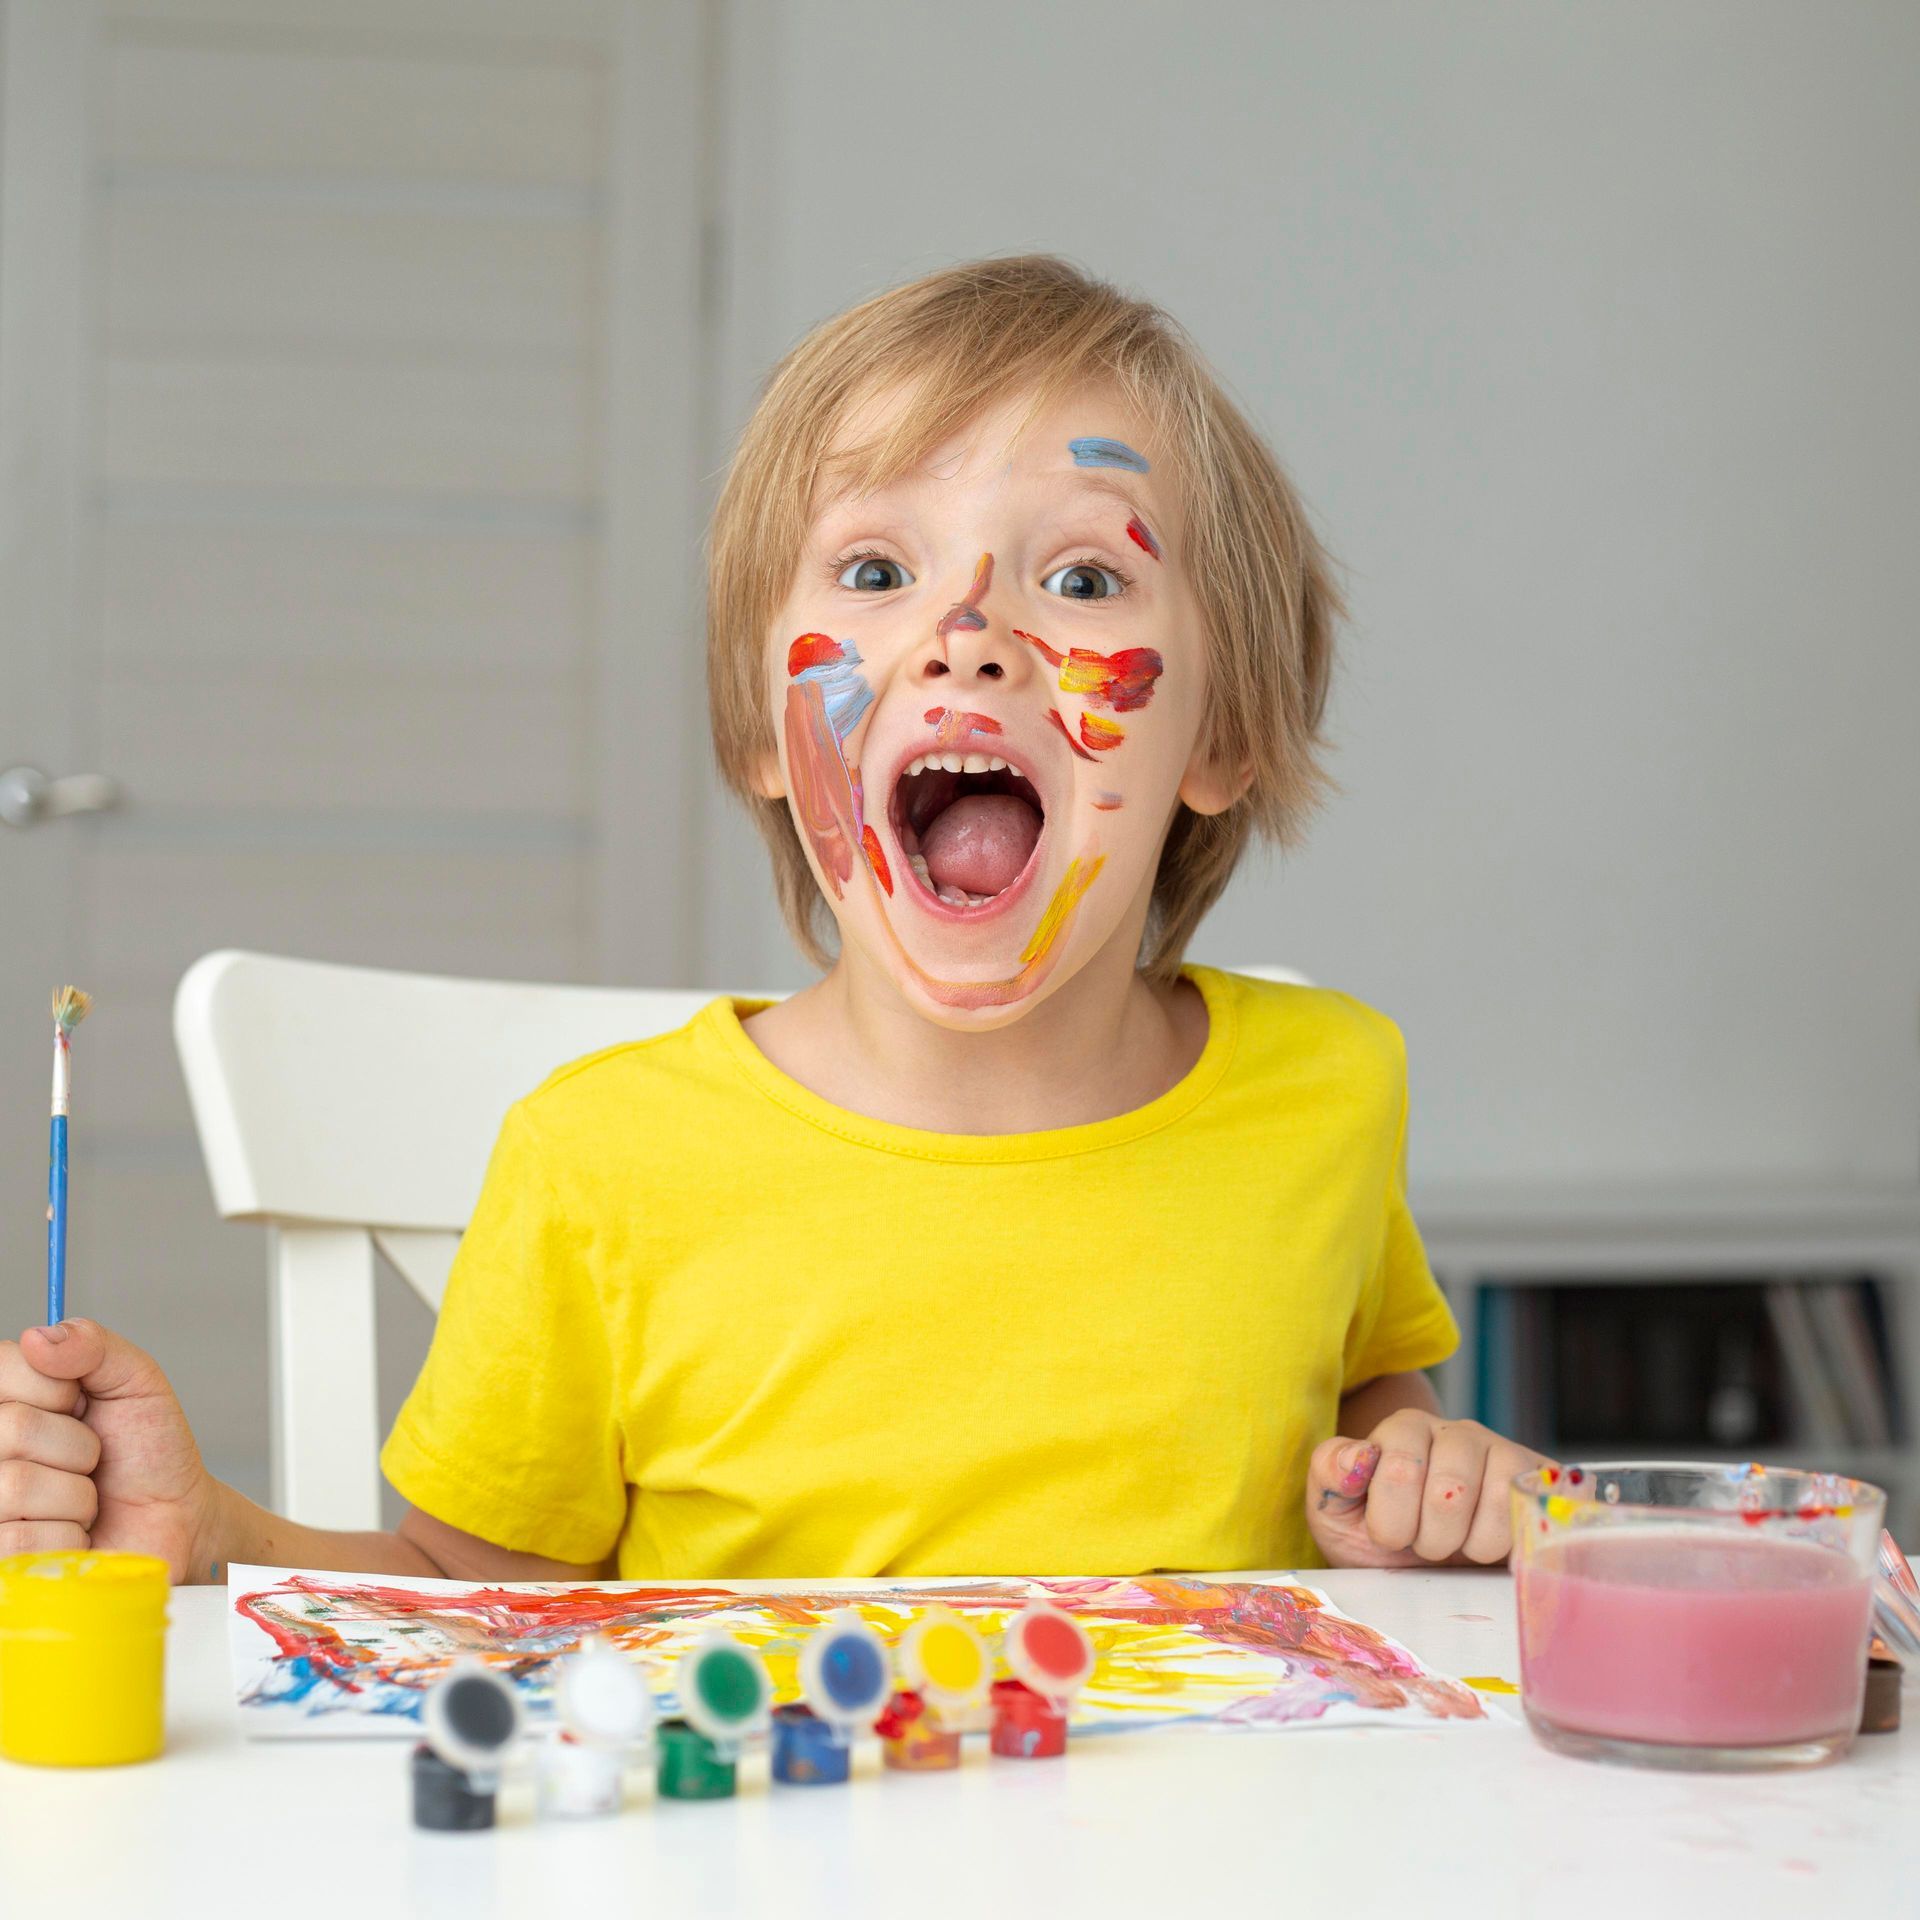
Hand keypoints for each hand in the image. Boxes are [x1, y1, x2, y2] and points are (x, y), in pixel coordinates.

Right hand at [0, 1319, 217, 1582]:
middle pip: (13, 1428)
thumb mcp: (136, 1383)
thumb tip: (39, 1336)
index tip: (81, 1402)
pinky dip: (67, 1536)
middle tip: (94, 1458)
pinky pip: (18, 1538)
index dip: (56, 1388)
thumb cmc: (149, 1450)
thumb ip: (96, 1348)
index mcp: (10, 1397)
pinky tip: (74, 1535)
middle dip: (78, 1445)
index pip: (1, 1366)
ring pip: (15, 1485)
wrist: (174, 1518)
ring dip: (75, 1495)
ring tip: (86, 1498)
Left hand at [1305, 1409, 1550, 1567]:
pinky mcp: (1540, 1481)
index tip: (1388, 1536)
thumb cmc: (1378, 1537)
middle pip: (1451, 1490)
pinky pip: (1536, 1510)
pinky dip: (1511, 1544)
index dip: (1391, 1522)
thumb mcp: (1335, 1511)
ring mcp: (1504, 1453)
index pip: (1399, 1471)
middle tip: (1425, 1544)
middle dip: (1431, 1539)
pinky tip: (1493, 1547)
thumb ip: (1330, 1472)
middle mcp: (1457, 1432)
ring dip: (1472, 1545)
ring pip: (1499, 1499)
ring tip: (1459, 1544)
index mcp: (1405, 1429)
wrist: (1432, 1570)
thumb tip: (1358, 1454)